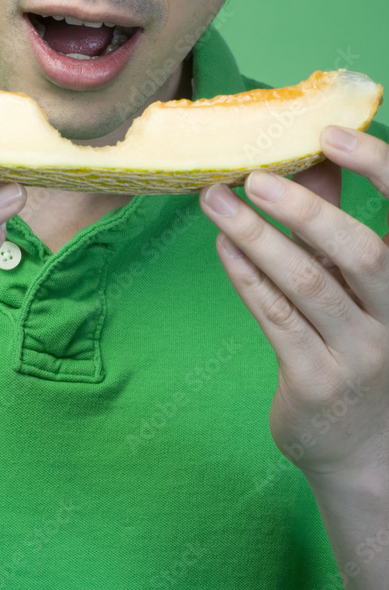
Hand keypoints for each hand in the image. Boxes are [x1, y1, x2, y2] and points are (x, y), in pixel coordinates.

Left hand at [199, 125, 388, 482]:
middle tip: (256, 174)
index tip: (331, 135)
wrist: (363, 454)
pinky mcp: (316, 381)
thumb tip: (312, 158)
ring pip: (307, 284)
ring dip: (257, 236)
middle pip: (361, 253)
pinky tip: (223, 245)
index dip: (379, 170)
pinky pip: (276, 318)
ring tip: (216, 199)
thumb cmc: (359, 348)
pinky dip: (246, 276)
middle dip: (305, 208)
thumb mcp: (359, 288)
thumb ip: (336, 227)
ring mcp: (361, 356)